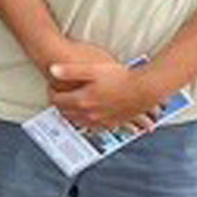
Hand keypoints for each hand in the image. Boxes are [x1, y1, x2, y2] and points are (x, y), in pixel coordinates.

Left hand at [47, 57, 165, 133]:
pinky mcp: (112, 123)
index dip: (51, 92)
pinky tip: (87, 115)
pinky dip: (85, 121)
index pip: (57, 101)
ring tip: (69, 104)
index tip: (51, 86)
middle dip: (59, 104)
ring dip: (70, 114)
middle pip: (66, 113)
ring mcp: (101, 121)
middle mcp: (89, 114)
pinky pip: (93, 126)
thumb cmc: (120, 77)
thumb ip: (70, 71)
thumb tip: (52, 69)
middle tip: (57, 95)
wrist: (145, 89)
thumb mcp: (93, 69)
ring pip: (78, 121)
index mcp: (82, 101)